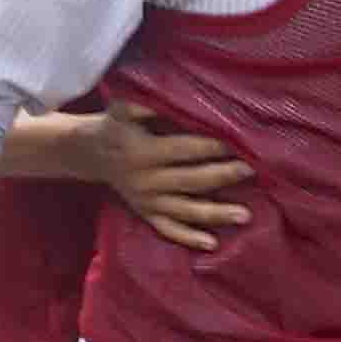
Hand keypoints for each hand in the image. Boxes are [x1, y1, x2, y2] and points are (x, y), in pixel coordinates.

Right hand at [72, 112, 253, 251]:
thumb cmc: (116, 124)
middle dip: (223, 175)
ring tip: (246, 215)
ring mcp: (146, 201)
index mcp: (142, 152)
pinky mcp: (145, 214)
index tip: (239, 142)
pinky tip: (213, 244)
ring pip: (185, 210)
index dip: (212, 146)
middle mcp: (146, 180)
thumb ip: (145, 104)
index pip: (184, 149)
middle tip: (252, 170)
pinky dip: (189, 237)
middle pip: (191, 180)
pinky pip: (168, 229)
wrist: (88, 152)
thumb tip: (175, 97)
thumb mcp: (123, 108)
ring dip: (216, 214)